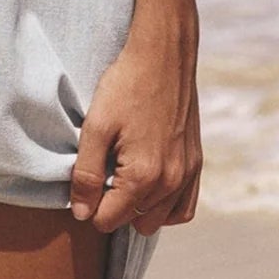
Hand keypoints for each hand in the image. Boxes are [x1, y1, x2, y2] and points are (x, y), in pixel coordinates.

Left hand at [69, 24, 201, 235]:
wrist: (163, 55)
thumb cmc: (125, 85)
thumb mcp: (96, 127)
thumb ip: (86, 175)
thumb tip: (82, 214)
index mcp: (144, 176)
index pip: (109, 220)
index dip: (90, 206)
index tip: (86, 180)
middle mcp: (171, 182)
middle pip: (134, 223)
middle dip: (114, 207)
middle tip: (104, 174)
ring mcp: (187, 173)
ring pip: (159, 220)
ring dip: (139, 207)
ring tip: (123, 176)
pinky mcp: (196, 163)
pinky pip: (185, 208)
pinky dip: (166, 206)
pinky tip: (148, 188)